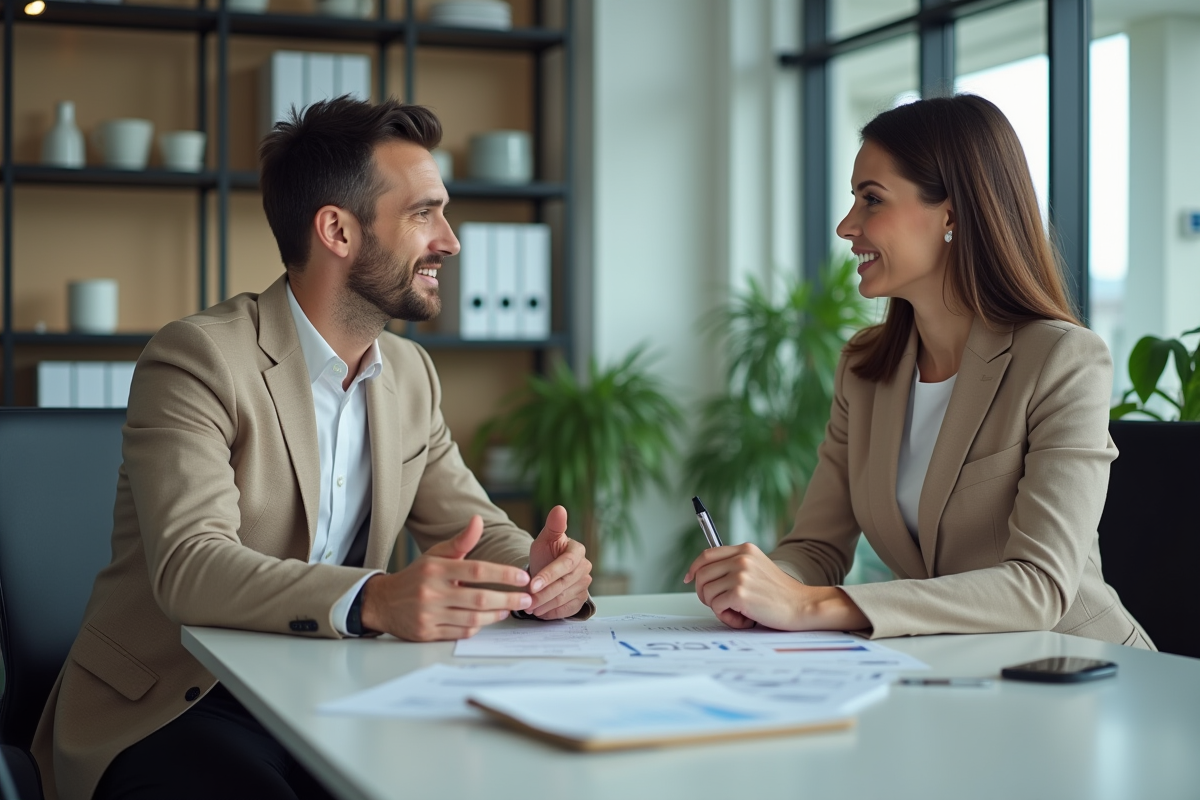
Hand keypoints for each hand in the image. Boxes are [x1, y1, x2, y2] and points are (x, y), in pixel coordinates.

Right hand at [359, 515, 533, 640]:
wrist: (383, 602)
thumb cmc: (417, 576)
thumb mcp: (436, 555)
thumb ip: (461, 541)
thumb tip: (478, 520)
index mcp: (436, 569)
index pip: (477, 570)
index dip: (503, 574)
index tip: (523, 576)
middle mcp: (432, 592)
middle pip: (479, 598)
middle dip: (508, 599)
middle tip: (527, 599)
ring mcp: (429, 615)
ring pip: (473, 619)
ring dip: (496, 614)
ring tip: (510, 609)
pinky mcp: (427, 633)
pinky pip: (460, 633)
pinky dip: (477, 627)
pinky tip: (487, 619)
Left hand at [526, 505, 591, 618]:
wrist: (546, 571)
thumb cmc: (546, 553)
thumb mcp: (545, 538)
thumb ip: (553, 525)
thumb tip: (559, 508)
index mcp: (577, 550)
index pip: (565, 564)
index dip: (549, 575)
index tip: (532, 584)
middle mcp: (585, 567)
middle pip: (564, 584)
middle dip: (543, 594)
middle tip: (526, 600)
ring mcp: (585, 585)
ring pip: (564, 599)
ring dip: (545, 604)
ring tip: (529, 607)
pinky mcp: (581, 600)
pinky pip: (567, 610)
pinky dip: (551, 612)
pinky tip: (540, 611)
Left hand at [684, 543, 868, 631]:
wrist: (801, 606)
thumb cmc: (780, 594)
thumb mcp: (758, 569)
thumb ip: (735, 566)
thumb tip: (704, 575)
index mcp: (745, 550)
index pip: (707, 554)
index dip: (694, 568)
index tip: (690, 579)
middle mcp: (741, 558)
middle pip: (701, 574)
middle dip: (704, 594)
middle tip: (719, 605)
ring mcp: (740, 575)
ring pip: (706, 592)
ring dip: (718, 608)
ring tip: (738, 612)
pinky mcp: (740, 593)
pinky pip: (716, 606)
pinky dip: (727, 617)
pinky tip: (744, 618)